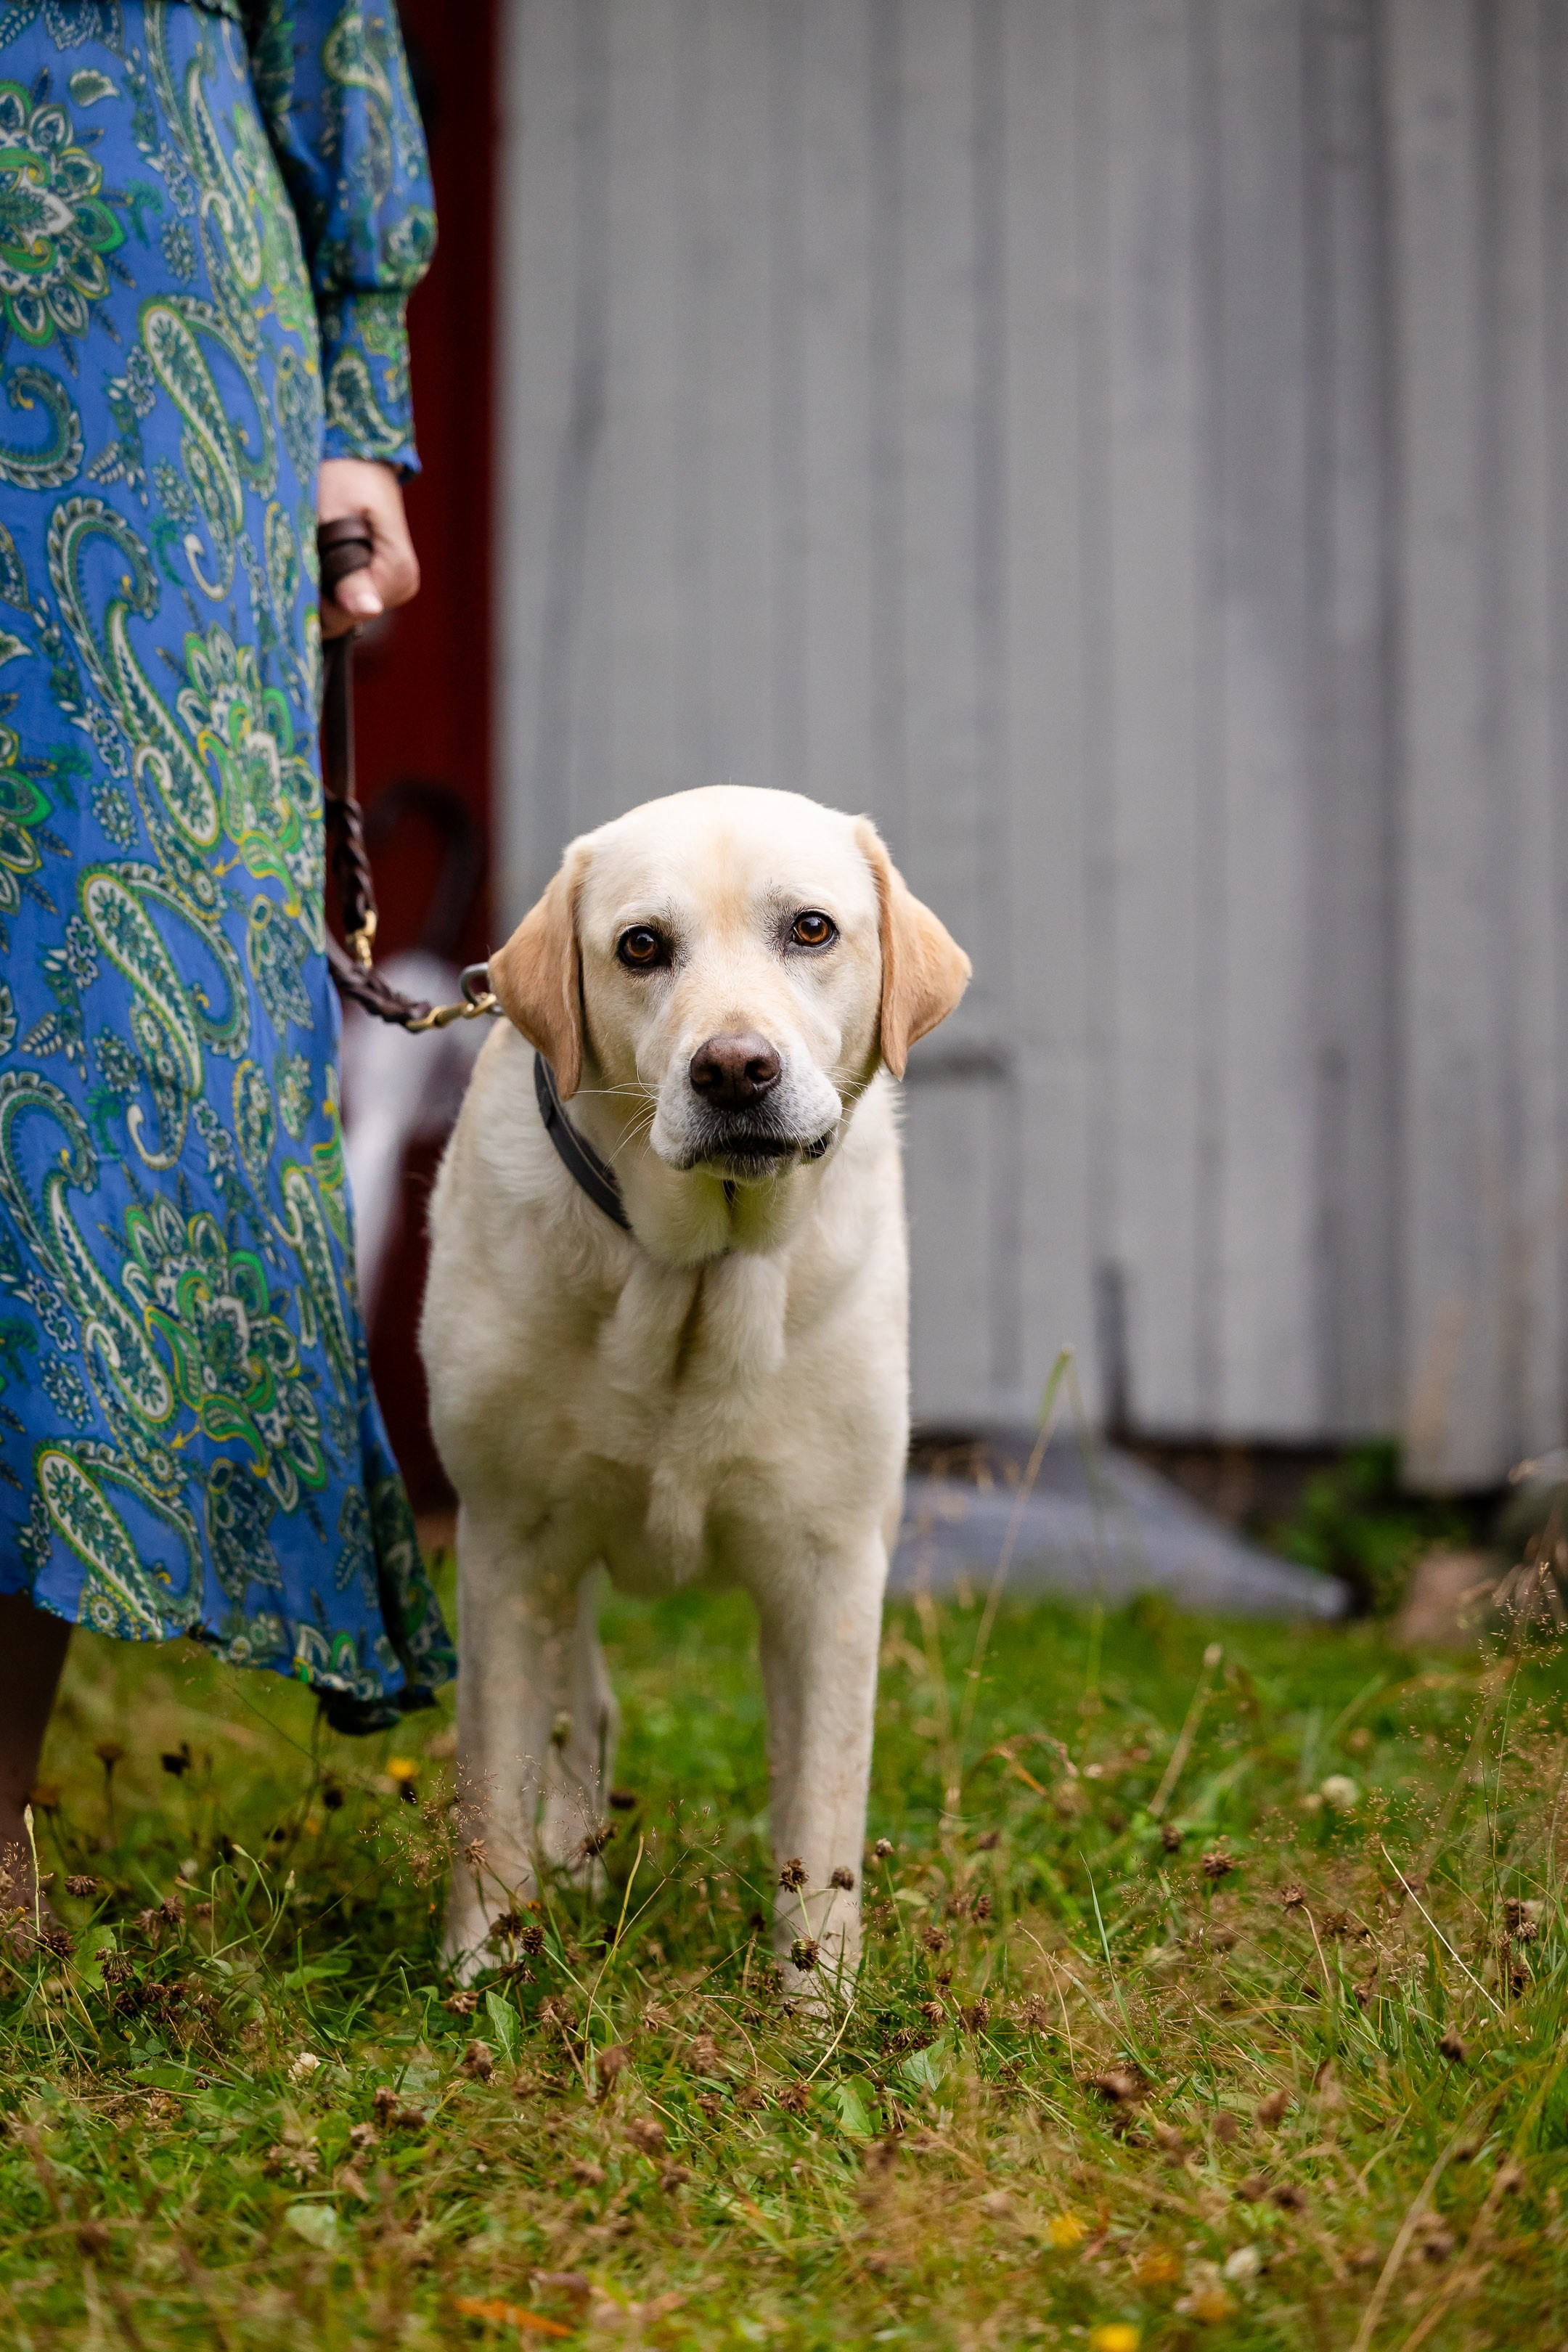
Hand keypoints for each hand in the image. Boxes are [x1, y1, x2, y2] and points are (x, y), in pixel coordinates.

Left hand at [317, 458, 420, 638]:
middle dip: (317, 592)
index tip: (300, 563)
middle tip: (305, 551)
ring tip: (314, 548)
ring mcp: (394, 587)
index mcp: (398, 574)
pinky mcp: (382, 583)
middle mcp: (402, 587)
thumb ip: (349, 568)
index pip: (345, 615)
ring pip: (342, 611)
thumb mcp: (336, 515)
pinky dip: (327, 584)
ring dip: (320, 587)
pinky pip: (346, 600)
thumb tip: (368, 611)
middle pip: (344, 618)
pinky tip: (321, 556)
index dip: (314, 597)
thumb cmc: (344, 475)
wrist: (358, 455)